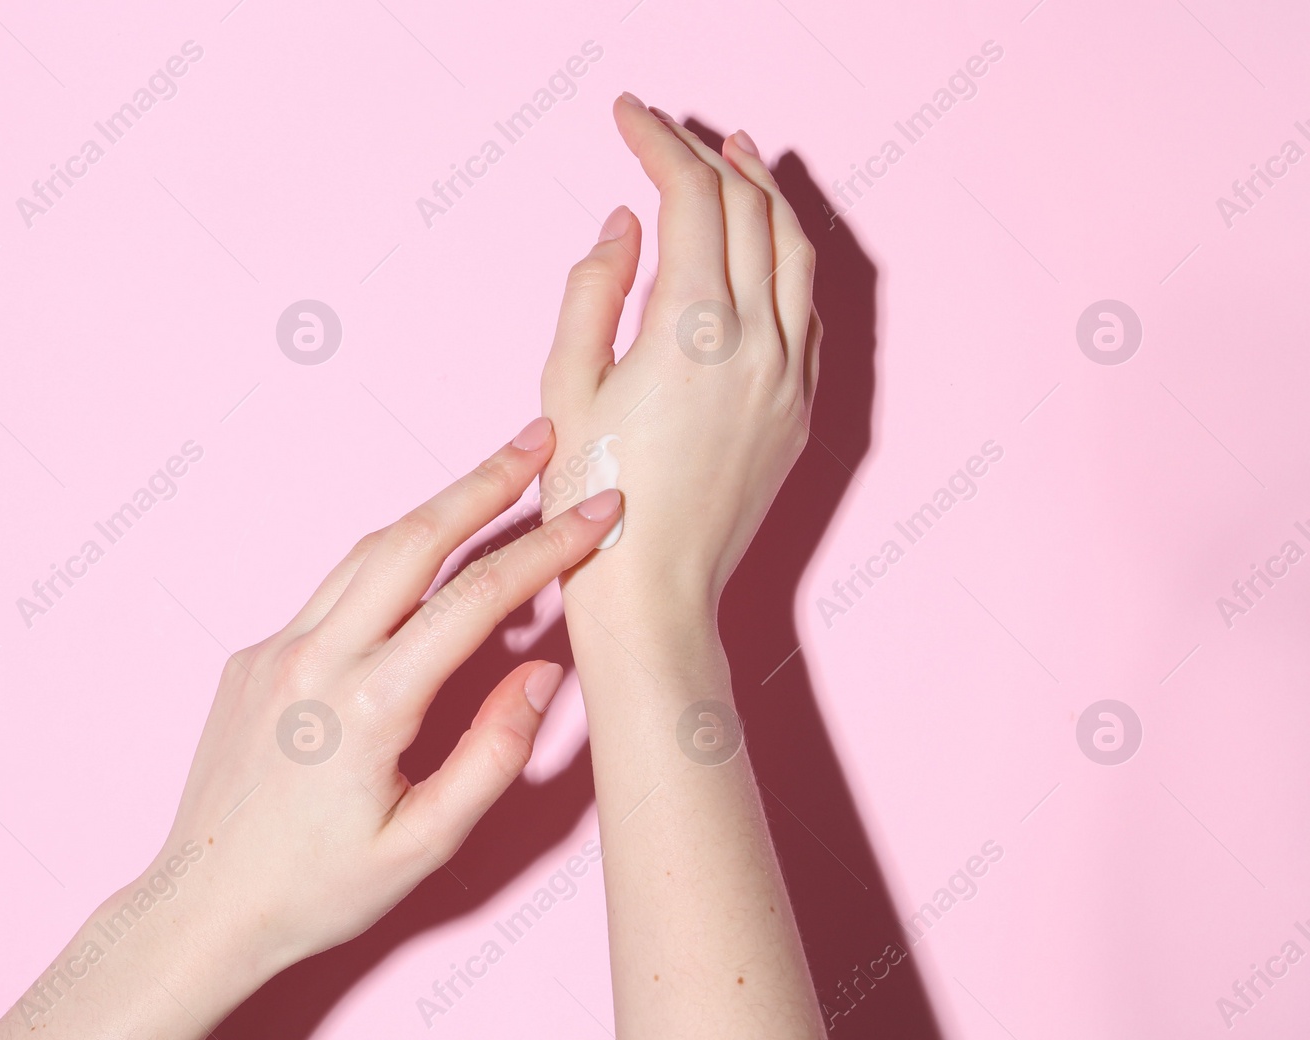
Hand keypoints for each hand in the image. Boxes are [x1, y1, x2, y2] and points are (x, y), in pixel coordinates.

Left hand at [150, 417, 622, 998]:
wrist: (202, 906)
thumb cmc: (318, 890)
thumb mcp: (424, 846)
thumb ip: (493, 754)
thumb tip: (543, 671)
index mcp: (367, 705)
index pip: (476, 600)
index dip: (547, 549)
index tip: (598, 514)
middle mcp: (315, 657)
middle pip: (413, 540)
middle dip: (483, 481)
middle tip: (539, 439)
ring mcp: (275, 648)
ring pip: (366, 552)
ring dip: (434, 509)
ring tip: (491, 477)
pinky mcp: (252, 656)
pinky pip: (331, 591)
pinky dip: (386, 562)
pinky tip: (422, 563)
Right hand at [540, 95, 820, 622]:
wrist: (653, 591)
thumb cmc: (594, 500)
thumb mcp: (565, 388)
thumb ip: (593, 290)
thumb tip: (626, 223)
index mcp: (691, 329)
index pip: (689, 197)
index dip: (657, 141)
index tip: (627, 115)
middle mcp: (755, 341)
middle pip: (747, 209)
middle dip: (706, 155)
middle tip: (669, 132)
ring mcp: (788, 375)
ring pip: (794, 250)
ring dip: (764, 192)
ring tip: (737, 155)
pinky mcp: (799, 408)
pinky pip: (807, 308)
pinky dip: (789, 257)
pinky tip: (766, 246)